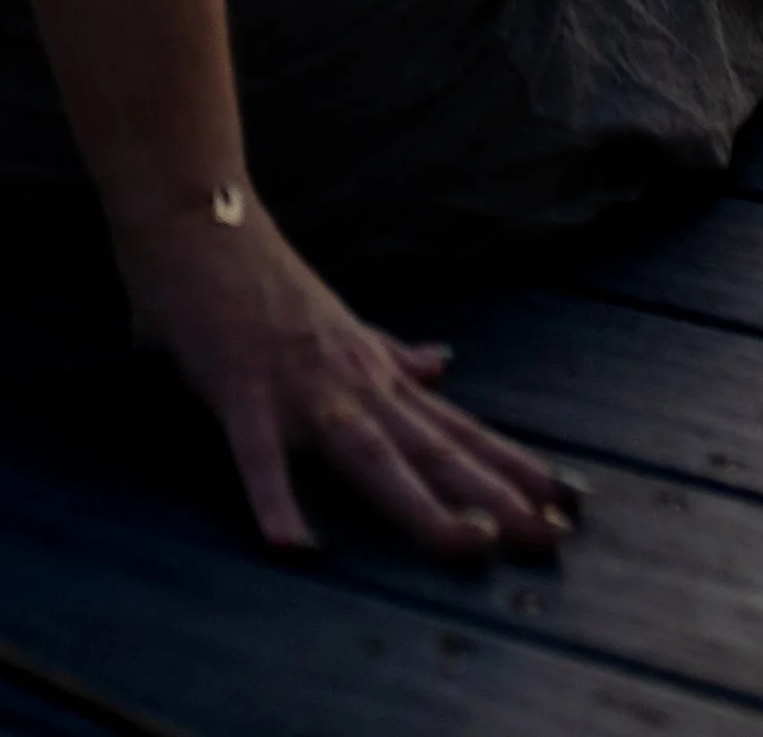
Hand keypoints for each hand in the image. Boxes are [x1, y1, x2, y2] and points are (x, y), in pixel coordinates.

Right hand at [112, 192, 579, 559]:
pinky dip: (275, 497)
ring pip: (369, 453)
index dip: (508, 467)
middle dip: (492, 495)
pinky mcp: (241, 388)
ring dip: (419, 502)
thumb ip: (388, 351)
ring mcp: (299, 384)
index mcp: (371, 371)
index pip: (452, 428)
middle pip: (430, 448)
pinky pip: (258, 454)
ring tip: (467, 545)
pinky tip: (291, 546)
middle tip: (551, 537)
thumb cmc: (257, 273)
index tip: (566, 504)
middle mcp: (350, 381)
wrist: (195, 216)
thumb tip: (443, 361)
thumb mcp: (336, 319)